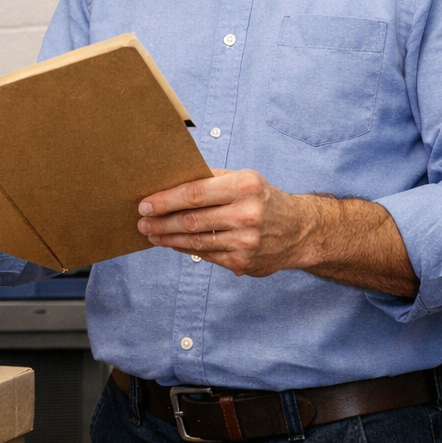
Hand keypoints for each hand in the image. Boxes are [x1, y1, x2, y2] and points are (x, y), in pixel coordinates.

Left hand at [135, 168, 418, 296]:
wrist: (301, 231)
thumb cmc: (263, 199)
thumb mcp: (243, 179)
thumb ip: (211, 180)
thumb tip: (169, 182)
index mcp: (245, 187)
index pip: (195, 194)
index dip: (166, 200)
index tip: (145, 203)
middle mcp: (247, 215)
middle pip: (191, 220)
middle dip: (160, 222)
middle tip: (140, 221)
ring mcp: (246, 242)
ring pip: (195, 241)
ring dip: (167, 238)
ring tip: (150, 233)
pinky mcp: (243, 263)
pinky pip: (205, 255)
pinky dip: (185, 248)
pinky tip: (172, 243)